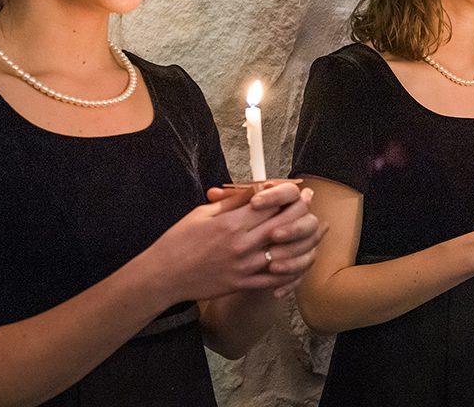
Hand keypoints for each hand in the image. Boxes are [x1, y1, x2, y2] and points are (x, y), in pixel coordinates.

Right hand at [143, 183, 310, 302]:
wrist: (163, 275)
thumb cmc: (179, 240)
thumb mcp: (202, 213)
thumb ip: (231, 202)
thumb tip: (256, 189)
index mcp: (230, 222)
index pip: (270, 205)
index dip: (288, 196)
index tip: (298, 191)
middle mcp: (240, 243)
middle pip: (283, 224)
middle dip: (300, 212)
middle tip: (309, 204)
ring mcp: (243, 266)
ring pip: (284, 252)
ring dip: (301, 240)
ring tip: (311, 230)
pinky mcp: (241, 284)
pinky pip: (273, 279)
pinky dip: (289, 271)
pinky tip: (297, 261)